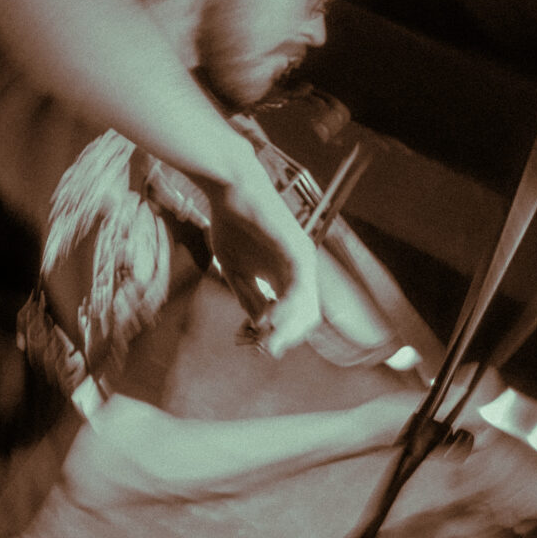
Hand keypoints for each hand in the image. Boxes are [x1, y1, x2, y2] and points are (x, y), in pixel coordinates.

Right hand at [200, 161, 321, 356]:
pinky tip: (269, 320)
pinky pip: (298, 287)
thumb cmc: (232, 223)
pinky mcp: (296, 249)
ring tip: (266, 342)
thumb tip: (259, 327)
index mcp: (286, 276)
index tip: (253, 343)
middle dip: (285, 338)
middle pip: (305, 319)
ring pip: (306, 308)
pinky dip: (286, 308)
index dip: (277, 335)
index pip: (294, 318)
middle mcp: (299, 271)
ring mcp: (301, 260)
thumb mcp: (237, 270)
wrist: (230, 189)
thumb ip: (249, 296)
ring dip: (287, 330)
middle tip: (263, 348)